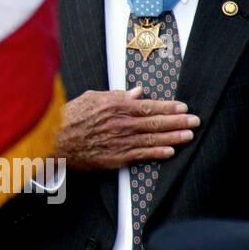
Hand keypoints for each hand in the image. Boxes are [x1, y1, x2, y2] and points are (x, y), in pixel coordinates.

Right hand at [53, 86, 198, 170]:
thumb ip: (116, 95)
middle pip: (155, 122)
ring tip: (188, 136)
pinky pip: (141, 155)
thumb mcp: (91, 98)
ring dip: (173, 137)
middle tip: (194, 121)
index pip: (148, 105)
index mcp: (115, 106)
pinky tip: (170, 151)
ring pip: (152, 139)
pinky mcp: (115, 157)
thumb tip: (136, 92)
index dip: (168, 107)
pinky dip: (157, 153)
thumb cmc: (69, 118)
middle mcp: (120, 123)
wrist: (54, 140)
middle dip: (178, 121)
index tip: (182, 107)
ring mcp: (119, 141)